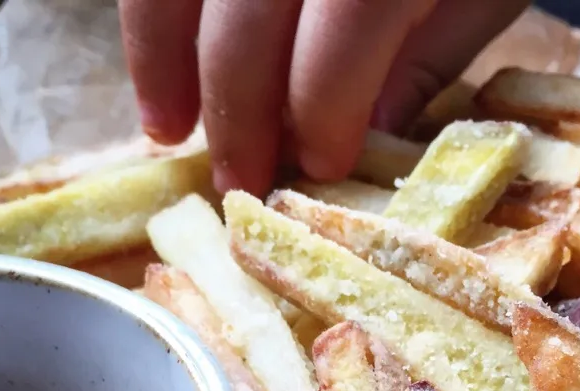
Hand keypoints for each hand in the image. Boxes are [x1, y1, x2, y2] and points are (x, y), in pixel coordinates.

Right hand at [118, 0, 528, 196]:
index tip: (319, 167)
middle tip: (236, 183)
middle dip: (235, 113)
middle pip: (245, 22)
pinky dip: (151, 5)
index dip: (321, 115)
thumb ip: (428, 57)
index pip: (339, 43)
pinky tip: (156, 50)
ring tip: (164, 126)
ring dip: (159, 56)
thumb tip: (364, 135)